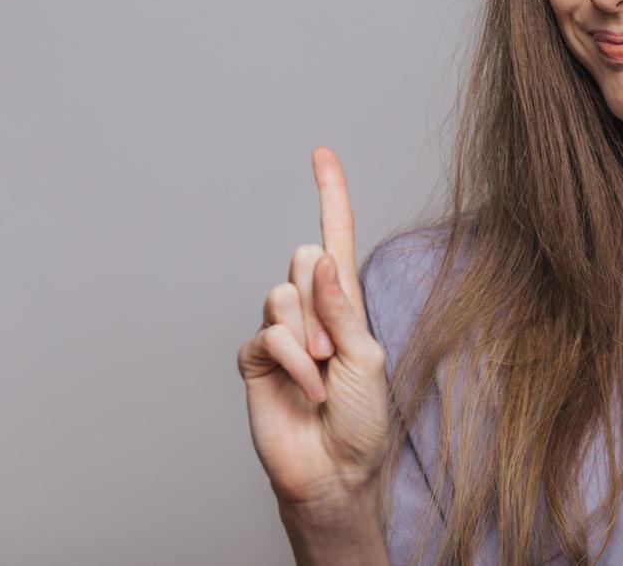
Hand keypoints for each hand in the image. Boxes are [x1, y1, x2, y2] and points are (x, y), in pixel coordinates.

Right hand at [237, 146, 389, 512]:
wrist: (335, 469)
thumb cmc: (362, 417)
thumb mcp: (367, 356)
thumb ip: (342, 307)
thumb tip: (317, 255)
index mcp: (343, 300)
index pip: (335, 235)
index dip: (329, 193)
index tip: (321, 153)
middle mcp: (310, 308)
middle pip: (302, 258)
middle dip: (323, 302)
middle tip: (335, 350)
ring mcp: (280, 331)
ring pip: (282, 294)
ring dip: (309, 338)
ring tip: (322, 375)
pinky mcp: (256, 357)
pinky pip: (269, 334)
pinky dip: (294, 362)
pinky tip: (307, 388)